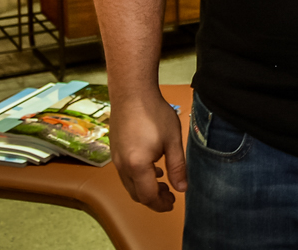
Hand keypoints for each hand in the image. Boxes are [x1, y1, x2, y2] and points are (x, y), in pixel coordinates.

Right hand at [110, 89, 186, 211]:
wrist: (132, 93)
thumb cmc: (154, 113)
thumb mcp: (172, 140)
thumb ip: (177, 166)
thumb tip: (182, 189)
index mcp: (137, 166)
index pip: (148, 196)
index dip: (161, 204)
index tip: (173, 203)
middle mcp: (122, 166)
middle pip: (136, 194)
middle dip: (153, 200)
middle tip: (170, 198)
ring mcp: (116, 159)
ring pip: (129, 185)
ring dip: (145, 189)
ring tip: (163, 185)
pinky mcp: (115, 151)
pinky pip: (125, 174)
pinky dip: (138, 179)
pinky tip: (152, 170)